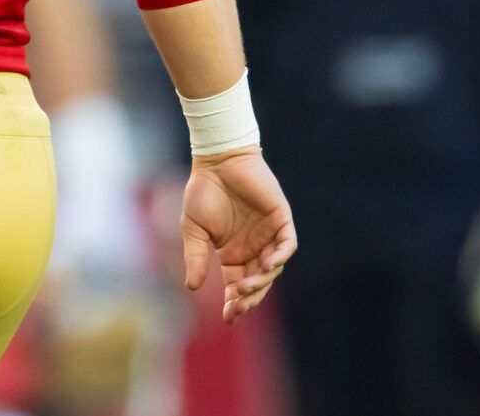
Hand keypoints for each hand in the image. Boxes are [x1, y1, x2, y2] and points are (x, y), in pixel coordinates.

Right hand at [180, 147, 295, 323]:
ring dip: (262, 281)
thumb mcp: (193, 229)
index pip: (237, 287)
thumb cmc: (202, 191)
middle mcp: (253, 249)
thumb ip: (196, 257)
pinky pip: (287, 244)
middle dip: (250, 299)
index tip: (229, 318)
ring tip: (247, 287)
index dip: (235, 304)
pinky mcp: (280, 219)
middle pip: (258, 283)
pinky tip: (268, 265)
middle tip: (239, 307)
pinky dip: (281, 257)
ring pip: (273, 268)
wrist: (217, 160)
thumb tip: (192, 288)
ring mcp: (268, 235)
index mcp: (232, 254)